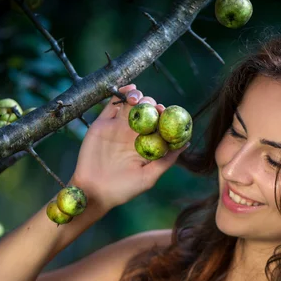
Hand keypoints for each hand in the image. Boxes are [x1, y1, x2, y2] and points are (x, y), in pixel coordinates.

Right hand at [69, 84, 189, 210]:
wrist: (93, 191)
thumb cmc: (123, 189)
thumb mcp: (149, 177)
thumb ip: (166, 160)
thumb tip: (186, 143)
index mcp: (146, 144)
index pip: (159, 125)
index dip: (165, 116)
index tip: (167, 112)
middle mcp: (133, 134)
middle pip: (146, 111)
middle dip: (152, 105)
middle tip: (154, 107)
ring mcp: (118, 127)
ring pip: (131, 104)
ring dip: (138, 97)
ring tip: (138, 100)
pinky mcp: (102, 123)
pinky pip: (112, 104)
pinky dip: (120, 93)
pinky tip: (129, 90)